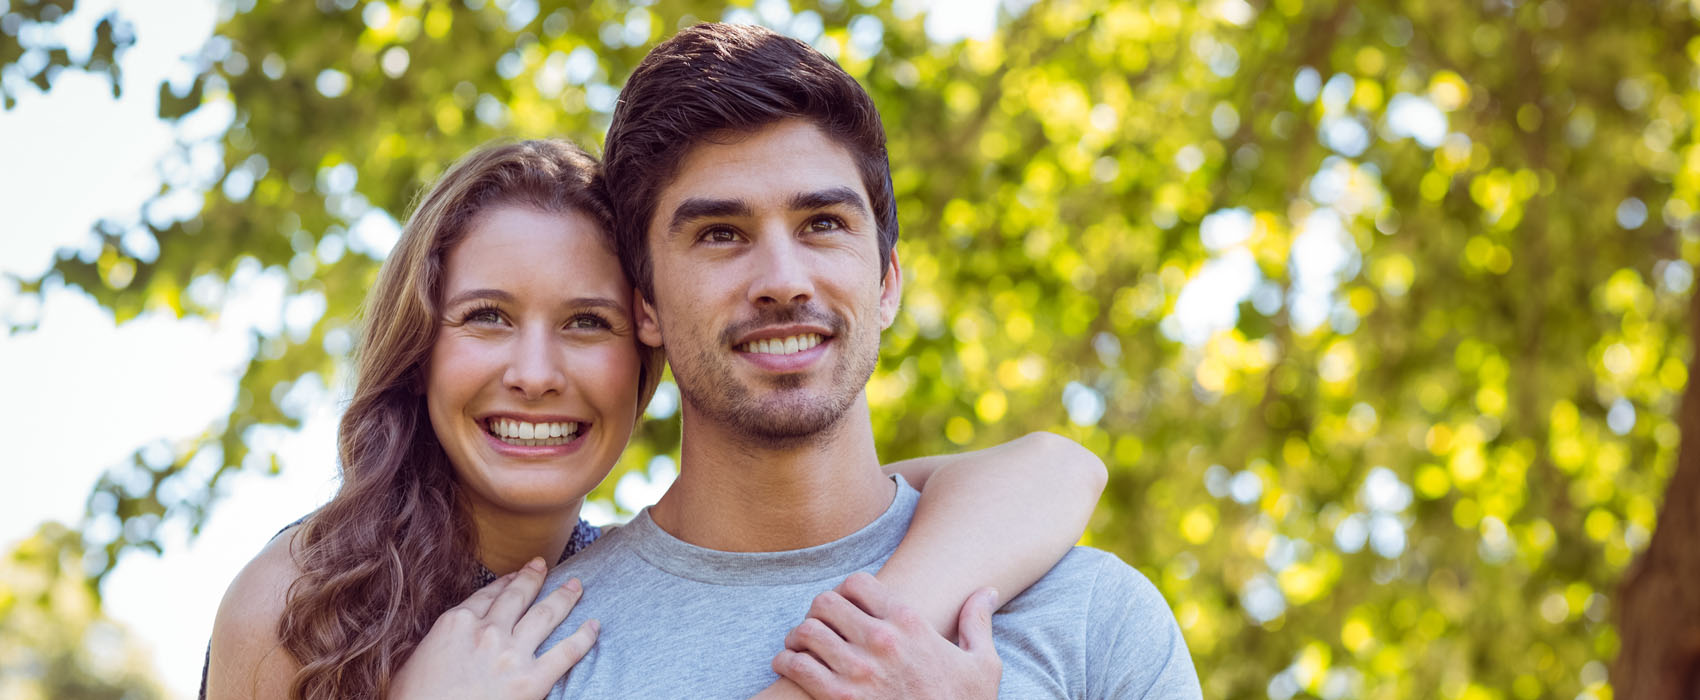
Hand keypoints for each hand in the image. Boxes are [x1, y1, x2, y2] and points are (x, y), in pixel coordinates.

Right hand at [389, 558, 597, 699]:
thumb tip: (447, 638)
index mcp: (456, 623)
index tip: (515, 575)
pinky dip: (584, 637)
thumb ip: (436, 641)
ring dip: (565, 596)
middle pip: (518, 596)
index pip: (487, 595)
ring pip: (546, 615)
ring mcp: (511, 654)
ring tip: (577, 585)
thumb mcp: (412, 660)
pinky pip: (566, 652)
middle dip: (534, 578)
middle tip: (544, 565)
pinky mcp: (531, 681)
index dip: (505, 583)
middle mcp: (486, 631)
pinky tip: (595, 626)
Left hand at [772, 572, 1001, 699]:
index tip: (846, 604)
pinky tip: (791, 664)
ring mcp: (858, 671)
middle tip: (820, 623)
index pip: (858, 582)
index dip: (847, 590)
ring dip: (798, 635)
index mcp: (911, 623)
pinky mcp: (839, 698)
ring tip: (801, 643)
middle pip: (826, 602)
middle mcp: (881, 641)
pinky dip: (785, 661)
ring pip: (806, 630)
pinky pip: (796, 665)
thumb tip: (987, 591)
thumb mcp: (982, 664)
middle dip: (819, 610)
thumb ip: (978, 622)